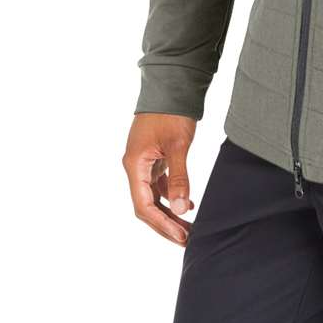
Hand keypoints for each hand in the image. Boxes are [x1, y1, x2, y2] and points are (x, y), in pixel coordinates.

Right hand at [123, 113, 196, 245]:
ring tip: (188, 227)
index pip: (144, 205)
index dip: (162, 223)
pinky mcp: (153, 157)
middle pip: (146, 205)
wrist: (171, 84)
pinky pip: (159, 184)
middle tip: (186, 238)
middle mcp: (135, 167)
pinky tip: (188, 203)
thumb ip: (179, 178)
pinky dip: (171, 196)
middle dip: (165, 223)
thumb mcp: (178, 145)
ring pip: (153, 196)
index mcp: (134, 165)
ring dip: (169, 212)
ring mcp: (143, 162)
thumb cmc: (171, 112)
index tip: (180, 235)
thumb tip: (182, 209)